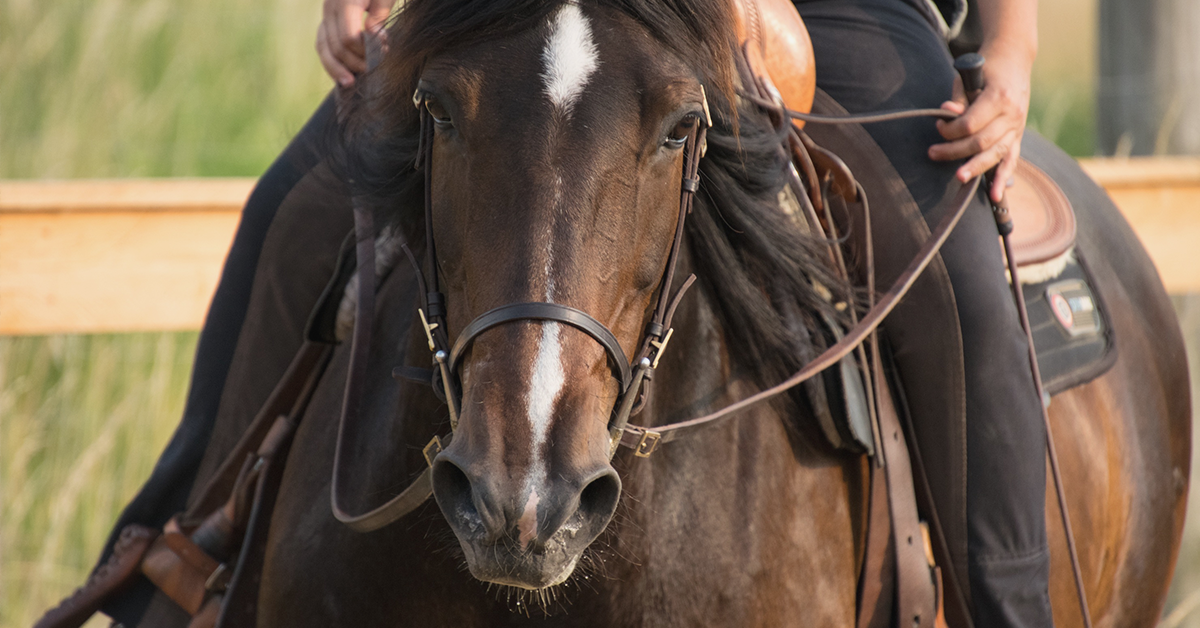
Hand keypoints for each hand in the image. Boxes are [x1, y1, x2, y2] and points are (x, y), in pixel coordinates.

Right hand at [317, 0, 393, 87]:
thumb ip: (379, 14)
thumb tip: (372, 37)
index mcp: (345, 1)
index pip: (349, 37)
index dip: (365, 51)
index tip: (383, 51)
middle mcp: (330, 8)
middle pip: (335, 45)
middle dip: (355, 61)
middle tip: (375, 67)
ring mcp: (326, 14)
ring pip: (323, 46)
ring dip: (336, 68)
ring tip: (350, 83)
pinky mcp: (327, 19)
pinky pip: (323, 43)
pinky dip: (331, 60)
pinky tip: (342, 74)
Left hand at [928, 45, 1033, 202]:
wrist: (1014, 58)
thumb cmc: (986, 67)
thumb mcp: (968, 76)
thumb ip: (958, 99)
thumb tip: (947, 114)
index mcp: (999, 97)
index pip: (970, 124)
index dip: (950, 130)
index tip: (938, 127)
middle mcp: (1012, 114)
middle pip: (981, 142)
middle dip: (955, 151)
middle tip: (933, 153)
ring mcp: (1018, 126)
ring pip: (996, 153)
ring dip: (976, 167)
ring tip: (959, 177)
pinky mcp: (1018, 135)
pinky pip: (1011, 159)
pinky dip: (1003, 177)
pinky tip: (995, 195)